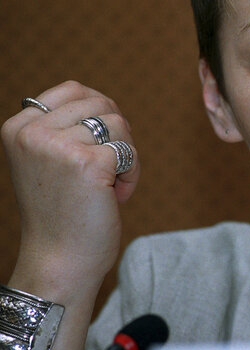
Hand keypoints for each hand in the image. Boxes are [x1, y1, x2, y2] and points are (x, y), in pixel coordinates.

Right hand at [1, 81, 139, 295]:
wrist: (61, 260)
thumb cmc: (62, 212)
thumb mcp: (49, 160)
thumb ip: (64, 127)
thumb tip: (103, 101)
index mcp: (18, 127)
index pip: (73, 89)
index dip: (98, 112)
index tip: (95, 145)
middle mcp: (32, 133)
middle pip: (101, 104)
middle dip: (114, 136)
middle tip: (103, 170)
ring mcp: (58, 146)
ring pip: (119, 124)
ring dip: (124, 155)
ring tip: (107, 184)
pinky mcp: (88, 162)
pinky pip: (129, 150)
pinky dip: (132, 172)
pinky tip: (116, 195)